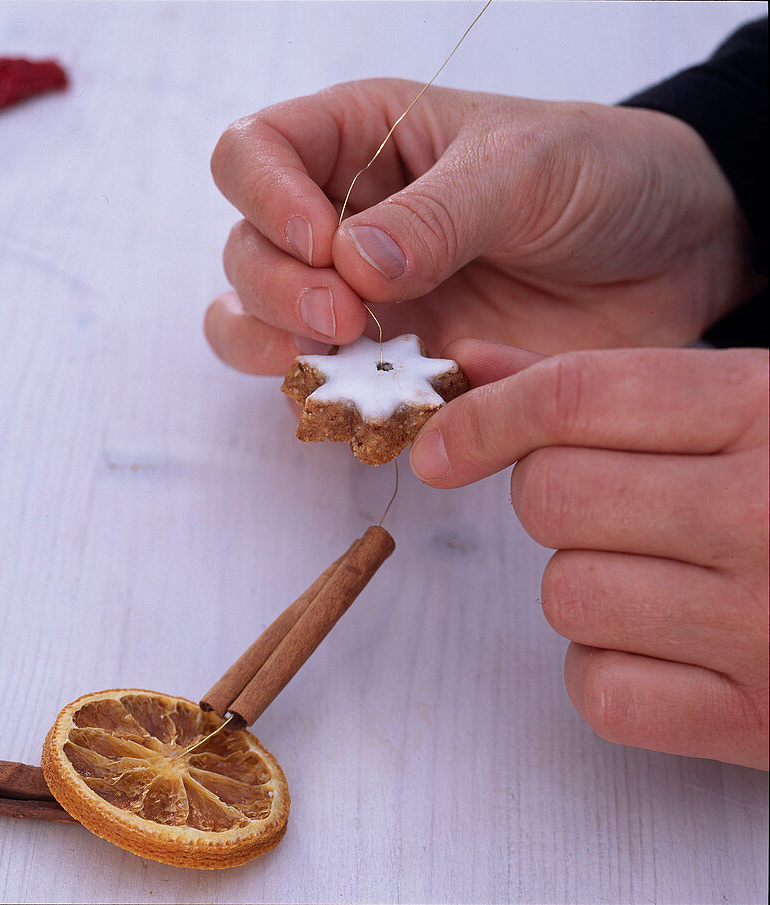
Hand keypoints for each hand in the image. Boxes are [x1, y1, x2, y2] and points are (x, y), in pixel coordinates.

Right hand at [205, 79, 762, 374]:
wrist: (675, 258)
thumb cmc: (601, 177)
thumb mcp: (527, 169)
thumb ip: (438, 214)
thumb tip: (351, 264)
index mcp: (360, 143)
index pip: (254, 154)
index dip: (264, 196)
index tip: (321, 241)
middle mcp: (342, 223)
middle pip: (245, 251)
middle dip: (274, 289)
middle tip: (344, 316)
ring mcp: (361, 301)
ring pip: (256, 327)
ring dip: (273, 349)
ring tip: (336, 361)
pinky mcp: (391, 367)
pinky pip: (327, 393)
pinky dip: (332, 406)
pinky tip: (374, 406)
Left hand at [409, 339, 767, 768]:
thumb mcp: (753, 403)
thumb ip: (607, 384)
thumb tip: (472, 363)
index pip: (574, 398)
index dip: (484, 416)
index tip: (442, 445)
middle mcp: (766, 513)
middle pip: (551, 497)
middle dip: (555, 498)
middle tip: (618, 506)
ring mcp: (766, 626)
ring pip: (567, 593)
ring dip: (589, 583)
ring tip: (666, 574)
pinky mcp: (762, 722)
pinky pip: (601, 689)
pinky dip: (613, 670)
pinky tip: (672, 645)